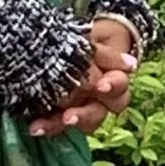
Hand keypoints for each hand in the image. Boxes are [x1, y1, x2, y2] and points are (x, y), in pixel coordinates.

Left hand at [27, 18, 137, 139]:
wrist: (63, 41)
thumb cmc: (84, 40)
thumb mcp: (93, 39)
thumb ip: (105, 52)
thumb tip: (130, 64)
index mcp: (112, 78)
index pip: (119, 85)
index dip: (113, 86)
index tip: (101, 85)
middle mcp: (100, 99)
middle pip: (99, 114)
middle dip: (85, 115)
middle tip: (69, 117)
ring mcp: (82, 108)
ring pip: (81, 124)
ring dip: (62, 125)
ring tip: (42, 126)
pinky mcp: (62, 114)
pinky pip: (57, 126)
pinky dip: (46, 127)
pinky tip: (34, 127)